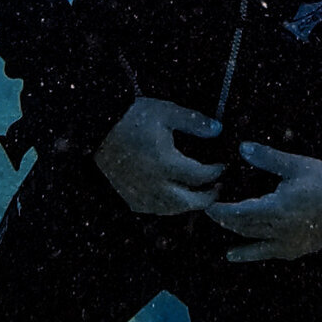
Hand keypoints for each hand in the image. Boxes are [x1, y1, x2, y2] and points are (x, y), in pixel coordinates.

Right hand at [94, 99, 224, 216]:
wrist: (98, 129)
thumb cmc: (132, 118)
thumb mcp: (166, 112)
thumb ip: (194, 122)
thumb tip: (218, 130)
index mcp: (167, 165)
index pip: (201, 176)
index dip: (216, 172)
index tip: (223, 165)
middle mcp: (156, 186)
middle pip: (191, 202)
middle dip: (209, 197)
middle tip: (218, 187)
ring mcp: (142, 196)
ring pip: (173, 210)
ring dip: (190, 204)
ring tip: (199, 193)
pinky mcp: (130, 199)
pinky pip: (155, 210)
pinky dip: (169, 206)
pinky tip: (173, 196)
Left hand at [206, 143, 321, 261]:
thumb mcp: (294, 165)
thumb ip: (266, 158)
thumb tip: (242, 148)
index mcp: (274, 209)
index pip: (238, 212)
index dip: (221, 209)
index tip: (208, 203)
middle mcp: (276, 229)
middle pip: (243, 228)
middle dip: (225, 221)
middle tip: (211, 213)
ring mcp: (286, 242)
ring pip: (254, 242)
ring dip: (237, 239)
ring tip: (224, 242)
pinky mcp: (296, 249)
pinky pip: (269, 254)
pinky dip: (252, 255)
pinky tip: (244, 256)